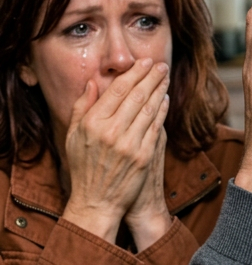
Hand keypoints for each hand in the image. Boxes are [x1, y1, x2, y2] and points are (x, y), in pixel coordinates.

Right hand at [62, 58, 170, 244]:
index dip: (133, 73)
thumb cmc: (83, 168)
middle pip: (136, 96)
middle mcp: (111, 132)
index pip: (117, 91)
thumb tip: (92, 82)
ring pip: (149, 109)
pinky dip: (162, 111)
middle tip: (160, 64)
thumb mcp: (73, 136)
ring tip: (165, 77)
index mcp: (93, 124)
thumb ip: (81, 107)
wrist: (97, 203)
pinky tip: (165, 99)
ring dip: (159, 90)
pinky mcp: (144, 156)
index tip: (143, 62)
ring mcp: (129, 145)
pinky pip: (156, 127)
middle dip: (150, 76)